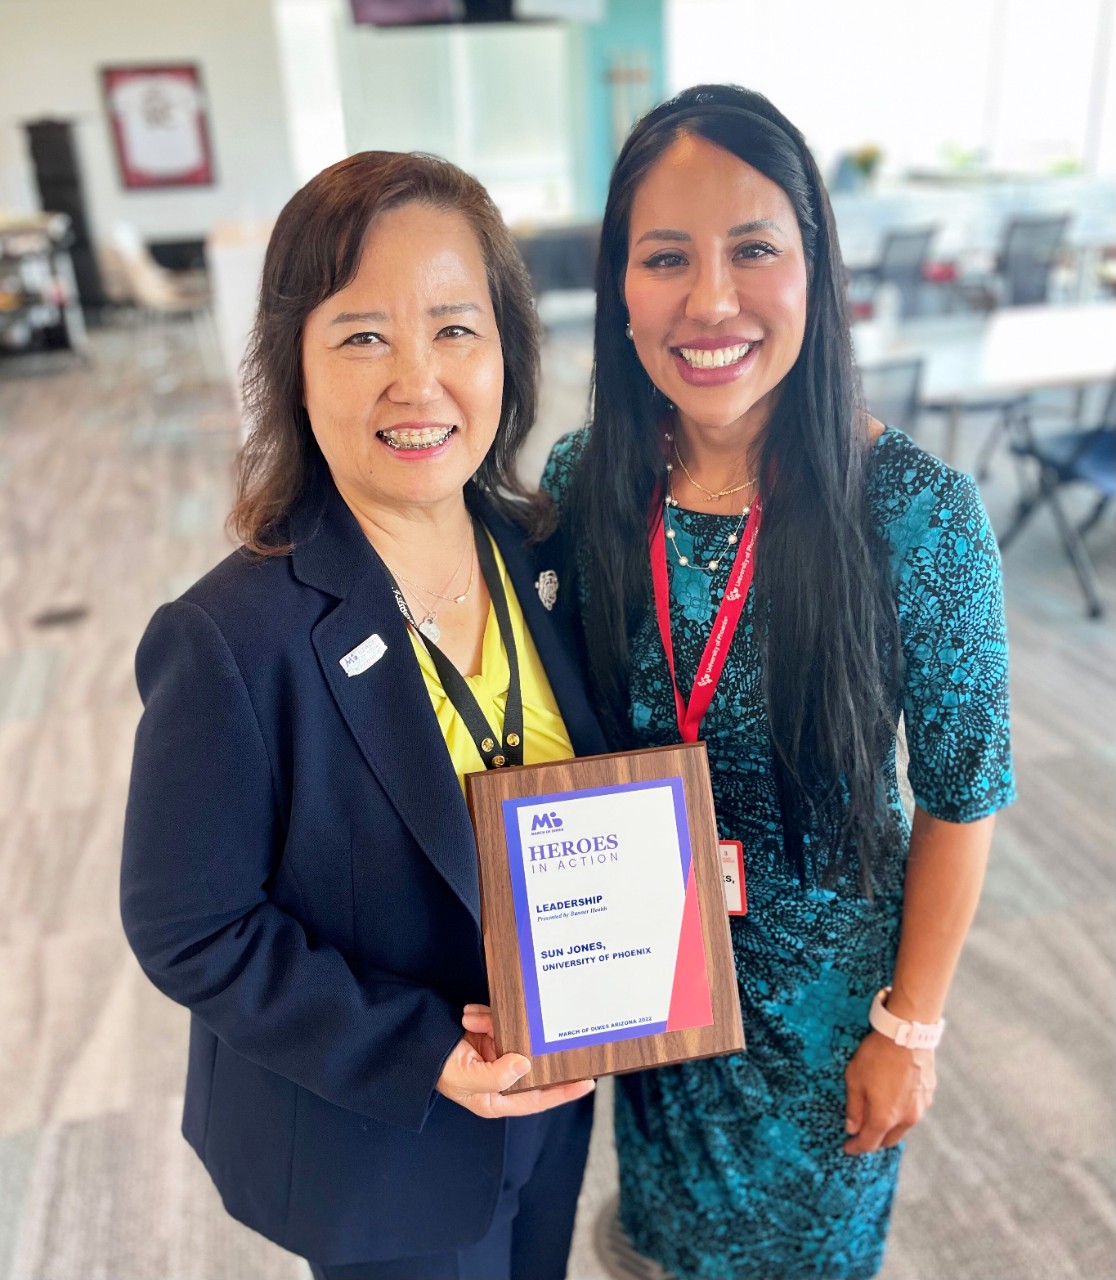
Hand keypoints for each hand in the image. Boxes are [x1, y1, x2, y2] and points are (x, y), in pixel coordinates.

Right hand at [436, 1004, 594, 1118]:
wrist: (414, 1041)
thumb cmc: (437, 1068)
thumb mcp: (464, 1077)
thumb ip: (497, 1076)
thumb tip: (526, 1065)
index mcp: (497, 1099)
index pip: (538, 1098)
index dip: (563, 1091)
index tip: (587, 1080)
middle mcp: (501, 1079)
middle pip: (530, 1062)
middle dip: (527, 1043)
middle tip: (542, 1030)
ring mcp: (496, 1056)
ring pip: (515, 1036)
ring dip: (493, 1024)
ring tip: (470, 1022)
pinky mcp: (488, 1036)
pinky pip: (499, 1021)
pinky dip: (483, 1015)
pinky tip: (468, 1016)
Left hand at [843, 1030, 935, 1154]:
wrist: (907, 1034)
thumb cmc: (877, 1055)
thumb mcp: (855, 1079)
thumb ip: (854, 1107)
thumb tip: (852, 1128)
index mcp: (885, 1117)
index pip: (869, 1143)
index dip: (856, 1147)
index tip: (848, 1148)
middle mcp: (906, 1118)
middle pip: (888, 1139)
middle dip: (874, 1140)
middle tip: (861, 1134)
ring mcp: (920, 1107)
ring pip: (903, 1127)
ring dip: (889, 1127)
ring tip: (878, 1117)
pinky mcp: (928, 1094)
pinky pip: (913, 1110)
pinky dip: (901, 1112)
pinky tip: (894, 1100)